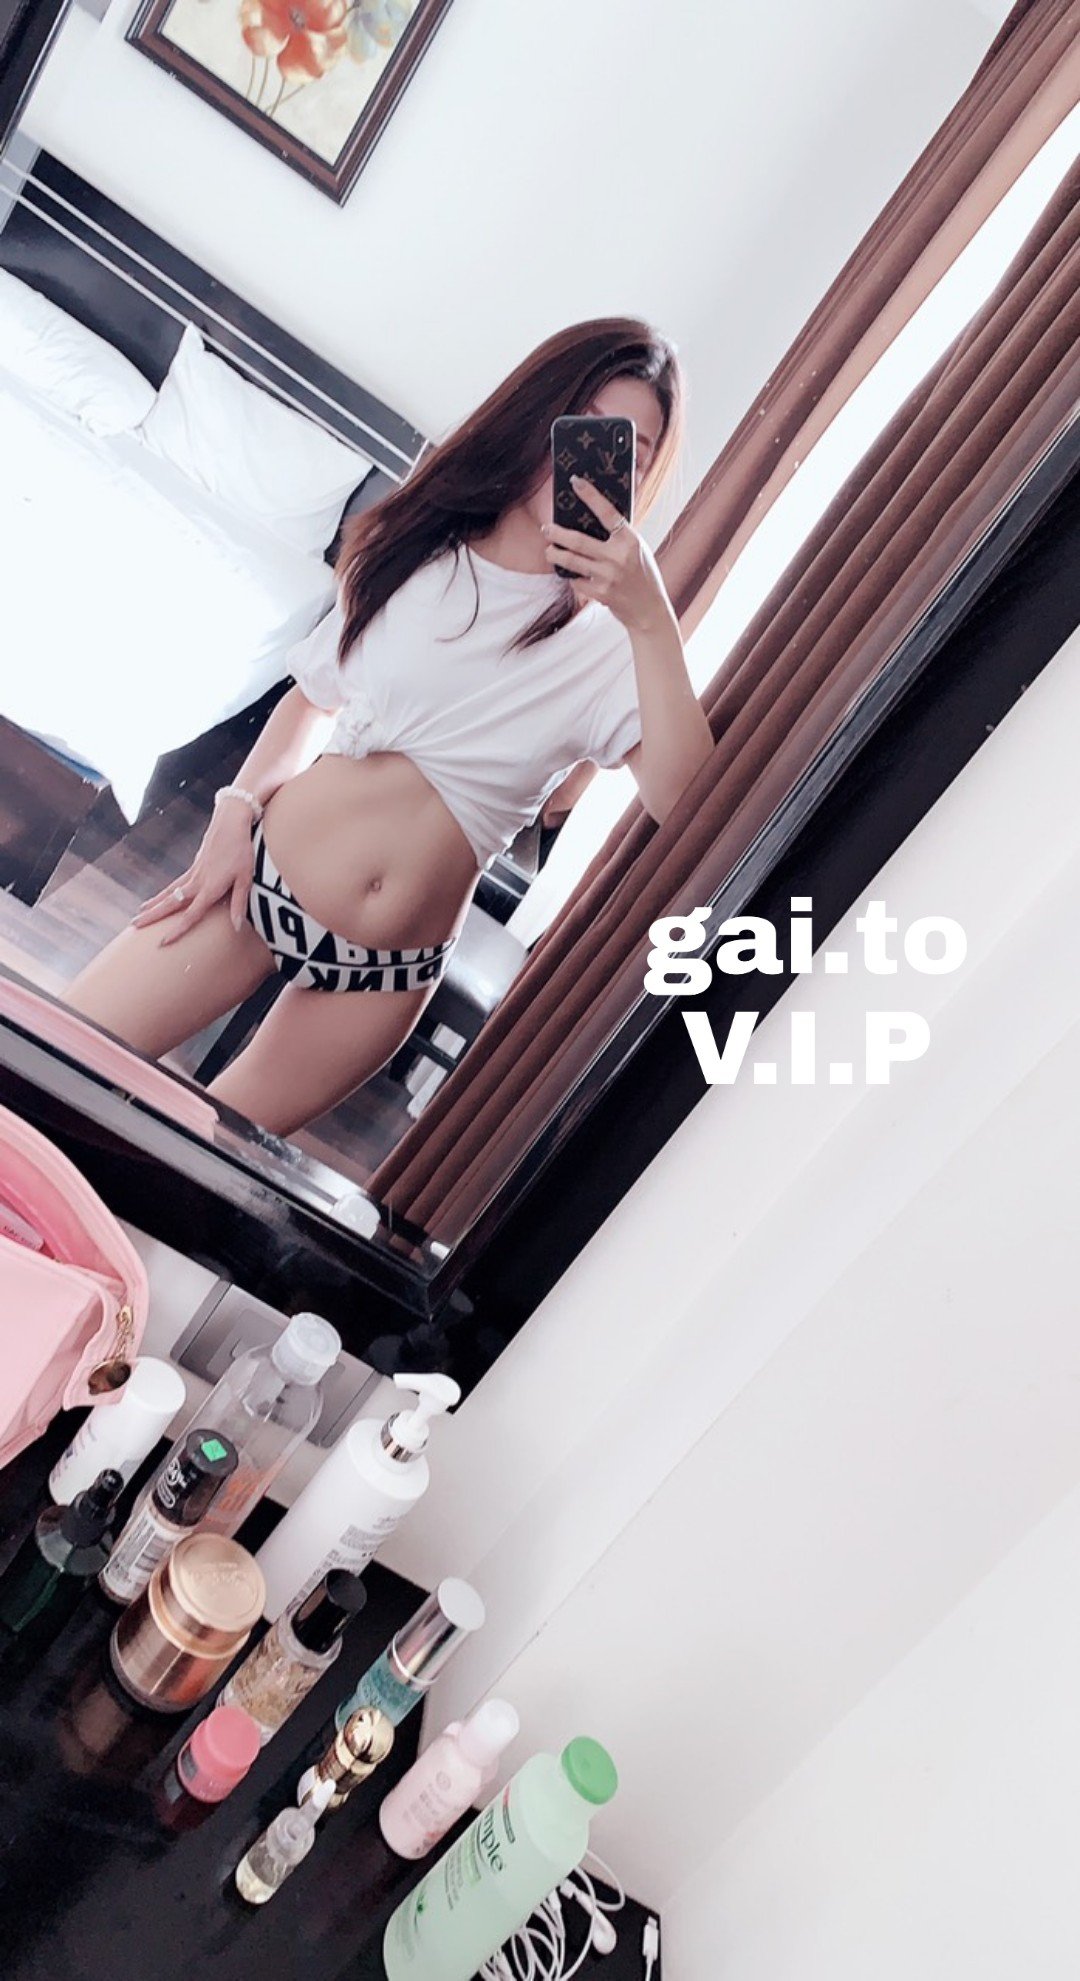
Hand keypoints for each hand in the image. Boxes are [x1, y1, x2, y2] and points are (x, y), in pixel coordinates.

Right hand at [131, 800, 255, 945]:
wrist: (230, 822)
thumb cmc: (242, 850)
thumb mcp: (246, 878)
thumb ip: (239, 903)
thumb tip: (236, 926)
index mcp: (210, 888)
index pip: (191, 915)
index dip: (177, 929)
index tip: (163, 942)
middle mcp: (197, 882)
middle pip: (171, 903)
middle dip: (153, 916)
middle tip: (134, 927)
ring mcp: (193, 874)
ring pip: (169, 893)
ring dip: (153, 905)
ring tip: (138, 915)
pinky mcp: (193, 867)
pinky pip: (174, 884)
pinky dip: (162, 893)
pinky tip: (155, 899)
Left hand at [541, 476, 672, 633]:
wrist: (649, 610)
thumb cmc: (643, 575)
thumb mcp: (637, 550)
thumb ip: (618, 537)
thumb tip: (592, 518)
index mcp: (630, 540)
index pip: (607, 512)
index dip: (590, 495)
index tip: (575, 482)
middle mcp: (618, 556)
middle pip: (578, 540)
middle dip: (557, 533)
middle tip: (546, 528)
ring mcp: (608, 576)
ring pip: (571, 561)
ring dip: (555, 554)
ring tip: (549, 550)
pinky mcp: (600, 593)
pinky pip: (576, 580)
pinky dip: (571, 576)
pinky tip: (569, 573)